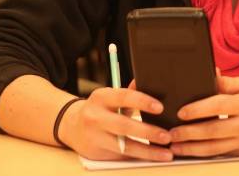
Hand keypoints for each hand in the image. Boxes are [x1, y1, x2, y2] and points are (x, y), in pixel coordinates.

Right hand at [59, 86, 173, 160]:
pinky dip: (140, 157)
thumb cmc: (99, 109)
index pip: (124, 97)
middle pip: (124, 126)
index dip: (143, 102)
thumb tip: (146, 80)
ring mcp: (95, 137)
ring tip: (166, 154)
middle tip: (167, 136)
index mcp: (101, 98)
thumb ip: (129, 92)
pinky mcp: (97, 153)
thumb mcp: (110, 97)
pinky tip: (154, 158)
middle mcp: (95, 117)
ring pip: (124, 147)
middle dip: (148, 132)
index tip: (161, 108)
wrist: (71, 126)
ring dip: (148, 152)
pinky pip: (121, 157)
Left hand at [168, 75, 238, 156]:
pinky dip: (204, 153)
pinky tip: (191, 151)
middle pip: (212, 130)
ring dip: (191, 148)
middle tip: (170, 133)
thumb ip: (227, 83)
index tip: (180, 112)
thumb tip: (209, 75)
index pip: (218, 106)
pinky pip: (221, 154)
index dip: (197, 109)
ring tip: (175, 146)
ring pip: (214, 148)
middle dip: (188, 133)